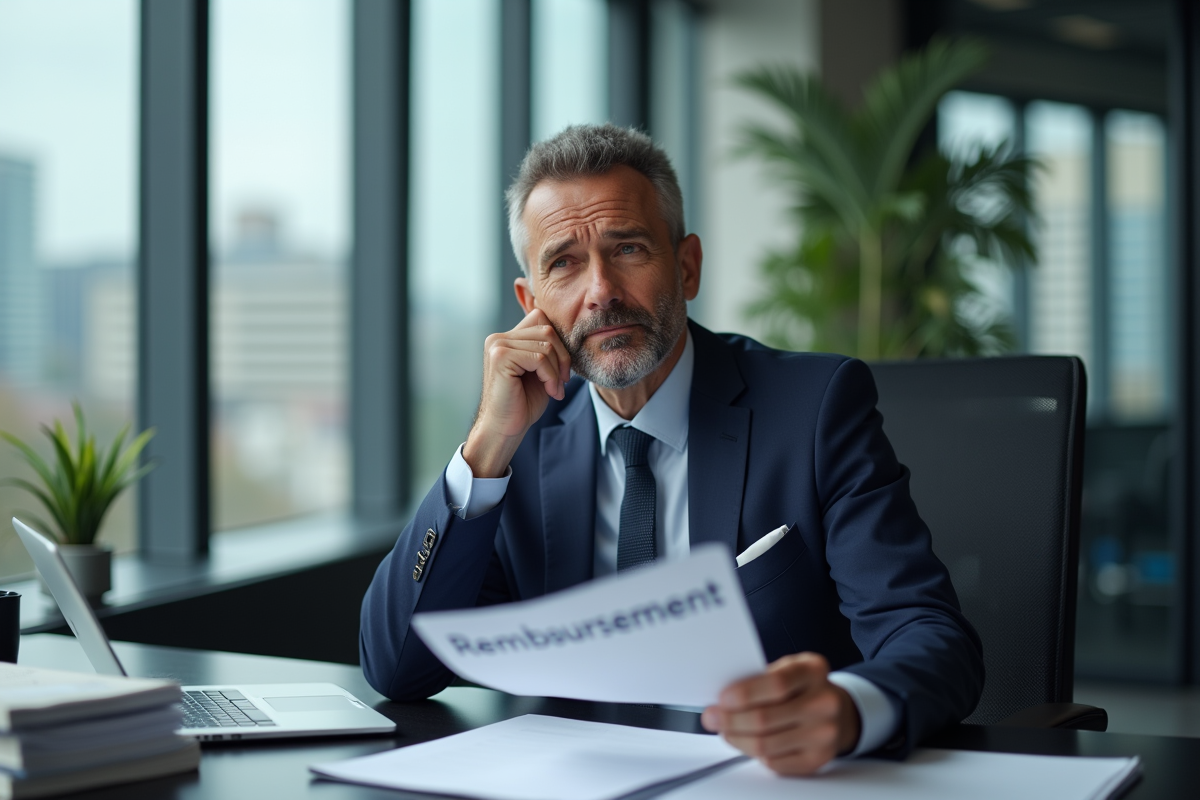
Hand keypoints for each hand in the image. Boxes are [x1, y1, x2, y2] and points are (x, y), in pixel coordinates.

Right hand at [463, 309, 570, 477]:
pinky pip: (539, 358)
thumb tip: (568, 329)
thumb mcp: (539, 370)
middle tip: (563, 381)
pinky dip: (550, 376)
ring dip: (556, 370)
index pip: (541, 318)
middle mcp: (498, 338)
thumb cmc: (523, 403)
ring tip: (555, 389)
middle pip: (547, 329)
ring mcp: (497, 345)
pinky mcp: (501, 357)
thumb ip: (545, 348)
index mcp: (506, 338)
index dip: (558, 342)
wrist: (505, 429)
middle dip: (562, 356)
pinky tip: (549, 391)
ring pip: (546, 343)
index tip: (560, 369)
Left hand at [700, 652, 860, 775]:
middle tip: (711, 718)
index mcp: (813, 671)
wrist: (838, 711)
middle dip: (730, 720)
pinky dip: (754, 753)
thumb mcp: (788, 668)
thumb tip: (724, 698)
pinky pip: (774, 762)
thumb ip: (762, 678)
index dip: (744, 694)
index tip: (722, 699)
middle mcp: (824, 703)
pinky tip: (748, 742)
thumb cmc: (803, 687)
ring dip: (736, 739)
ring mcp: (824, 734)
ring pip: (765, 745)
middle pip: (765, 718)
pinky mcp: (818, 759)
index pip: (776, 684)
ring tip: (725, 730)